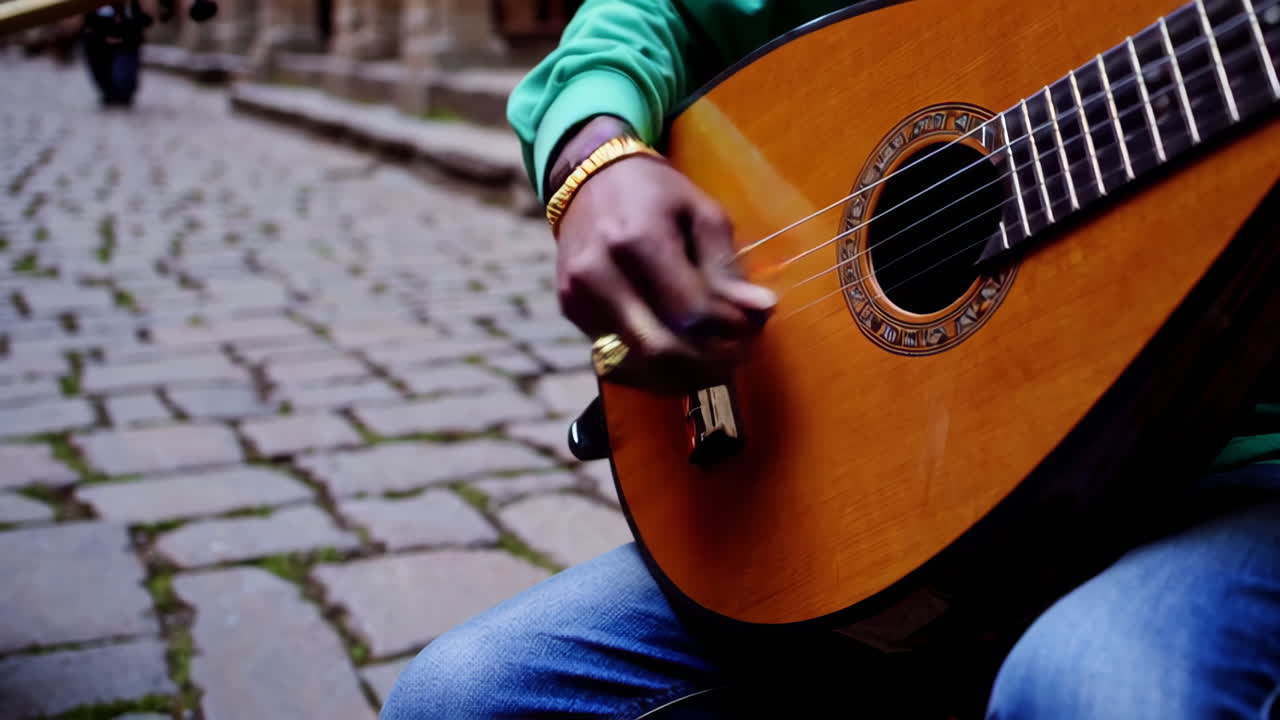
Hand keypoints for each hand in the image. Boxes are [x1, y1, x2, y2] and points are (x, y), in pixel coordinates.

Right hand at [553, 129, 776, 391]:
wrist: (587, 178)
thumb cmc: (655, 193)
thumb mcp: (702, 213)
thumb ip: (727, 267)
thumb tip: (762, 311)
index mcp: (637, 240)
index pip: (690, 310)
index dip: (729, 328)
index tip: (754, 326)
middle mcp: (600, 274)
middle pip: (661, 349)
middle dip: (709, 361)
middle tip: (739, 354)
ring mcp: (578, 297)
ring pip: (638, 365)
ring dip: (684, 373)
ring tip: (715, 358)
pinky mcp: (570, 312)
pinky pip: (618, 358)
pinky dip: (655, 366)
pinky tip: (680, 352)